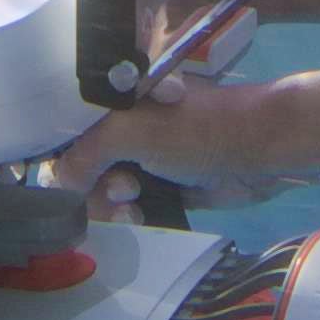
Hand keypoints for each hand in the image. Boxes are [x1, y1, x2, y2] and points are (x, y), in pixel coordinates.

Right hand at [50, 73, 306, 221]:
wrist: (260, 153)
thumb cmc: (198, 129)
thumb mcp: (133, 130)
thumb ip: (85, 153)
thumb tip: (59, 184)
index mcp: (113, 101)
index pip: (65, 128)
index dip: (61, 155)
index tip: (72, 178)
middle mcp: (123, 127)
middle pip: (80, 165)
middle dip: (92, 185)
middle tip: (122, 188)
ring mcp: (141, 158)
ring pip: (100, 190)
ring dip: (108, 205)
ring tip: (133, 204)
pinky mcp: (159, 186)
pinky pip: (126, 206)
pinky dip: (126, 215)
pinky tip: (138, 218)